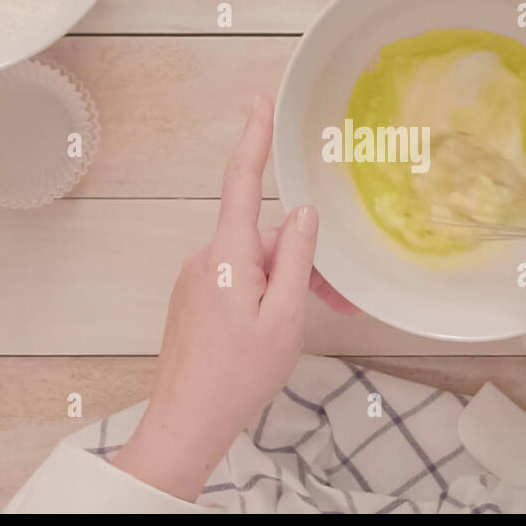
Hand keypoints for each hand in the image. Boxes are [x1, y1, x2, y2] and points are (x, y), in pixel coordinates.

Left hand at [113, 93, 354, 500]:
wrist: (186, 423)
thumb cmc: (236, 376)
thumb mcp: (285, 316)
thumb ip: (297, 259)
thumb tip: (303, 213)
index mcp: (228, 254)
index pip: (242, 181)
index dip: (254, 138)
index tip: (260, 102)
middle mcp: (207, 258)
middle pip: (264, 235)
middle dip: (303, 258)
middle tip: (339, 298)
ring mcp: (197, 280)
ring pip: (255, 262)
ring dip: (288, 282)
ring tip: (313, 322)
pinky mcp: (196, 300)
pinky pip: (239, 281)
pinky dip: (267, 294)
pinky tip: (279, 329)